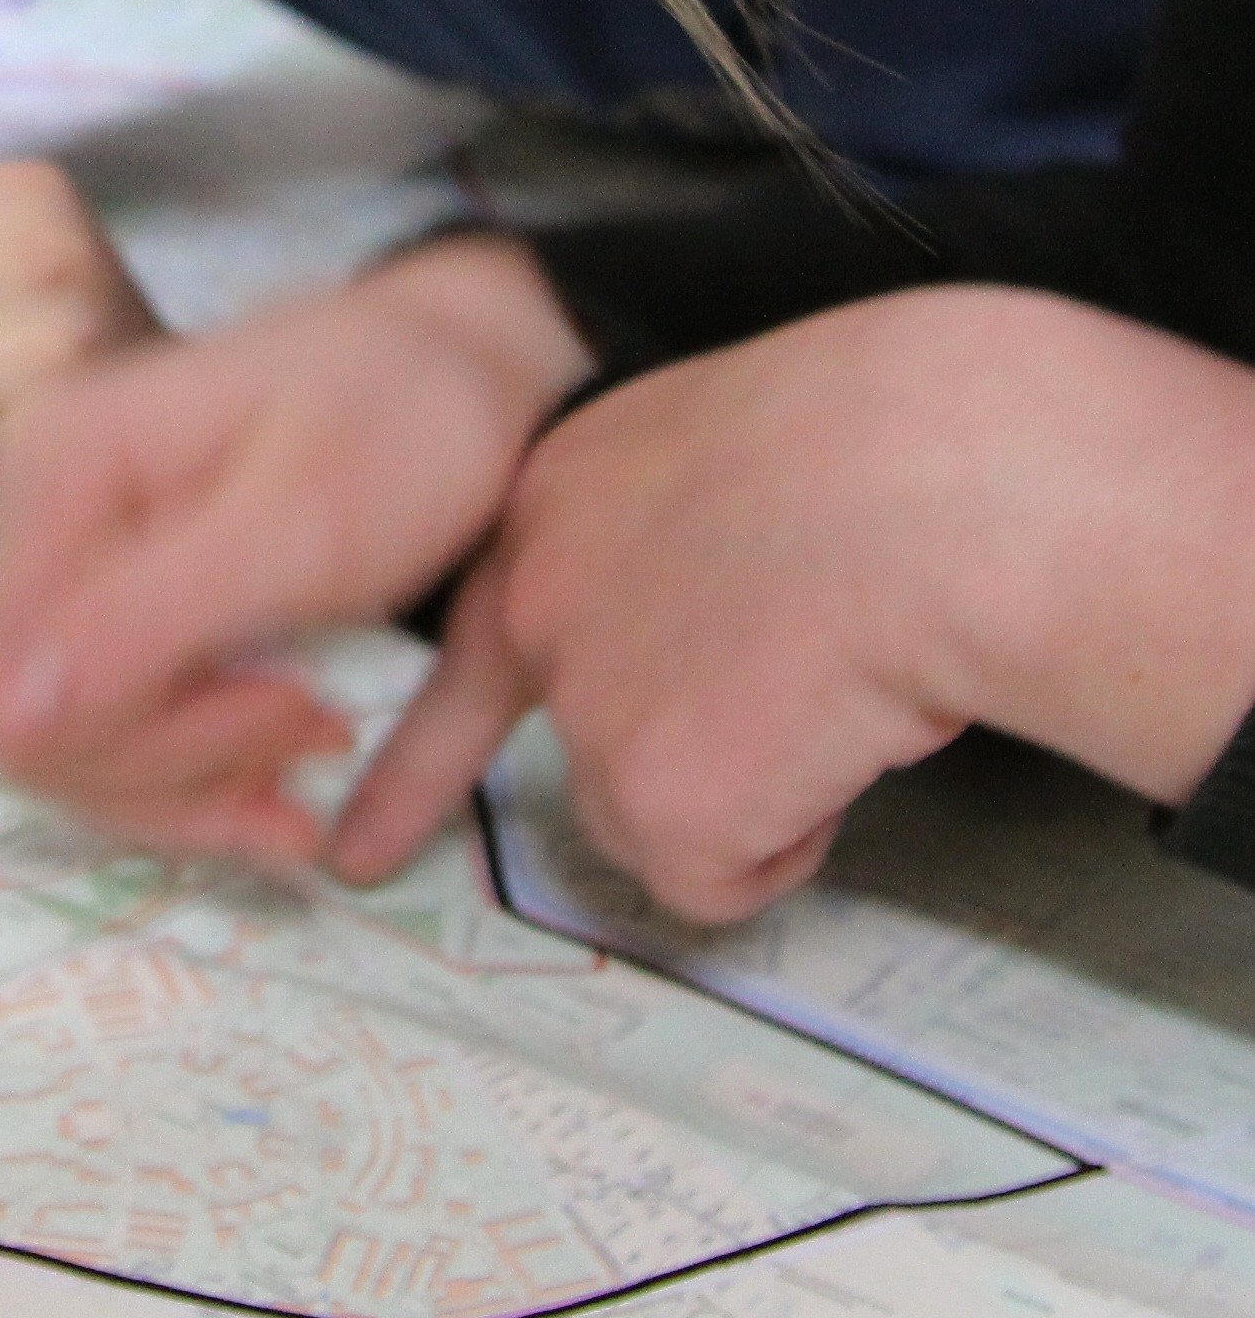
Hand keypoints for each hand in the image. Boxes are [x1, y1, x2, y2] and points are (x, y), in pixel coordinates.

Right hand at [0, 236, 592, 856]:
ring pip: (54, 734)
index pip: (24, 691)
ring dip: (185, 777)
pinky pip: (20, 687)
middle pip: (33, 724)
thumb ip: (151, 621)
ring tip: (308, 750)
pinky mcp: (79, 579)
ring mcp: (42, 545)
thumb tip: (4, 725)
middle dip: (184, 764)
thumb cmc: (402, 428)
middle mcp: (18, 504)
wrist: (459, 366)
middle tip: (323, 736)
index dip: (159, 745)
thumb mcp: (300, 528)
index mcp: (51, 469)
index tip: (306, 724)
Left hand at [331, 287, 1254, 921]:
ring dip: (764, 781)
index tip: (364, 846)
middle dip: (657, 769)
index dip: (425, 761)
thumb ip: (688, 547)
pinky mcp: (650, 796)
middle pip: (585, 740)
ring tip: (849, 681)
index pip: (476, 641)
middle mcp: (537, 601)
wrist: (953, 483)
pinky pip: (725, 876)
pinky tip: (845, 737)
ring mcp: (583, 700)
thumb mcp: (751, 454)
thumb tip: (725, 641)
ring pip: (662, 812)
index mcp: (561, 499)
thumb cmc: (913, 441)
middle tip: (744, 739)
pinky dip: (795, 835)